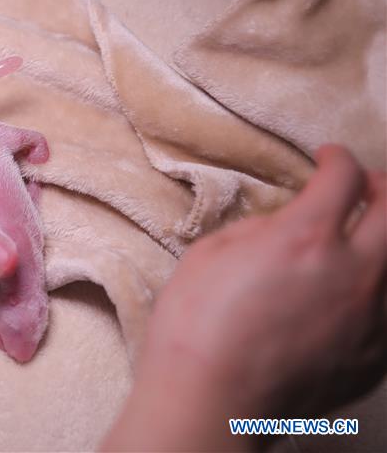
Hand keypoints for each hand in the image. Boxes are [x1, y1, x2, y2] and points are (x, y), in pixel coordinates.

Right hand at [103, 144, 385, 450]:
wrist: (209, 404)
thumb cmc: (195, 328)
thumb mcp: (210, 255)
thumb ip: (259, 228)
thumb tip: (284, 223)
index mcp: (305, 239)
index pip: (345, 177)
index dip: (337, 158)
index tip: (327, 158)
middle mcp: (354, 273)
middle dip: (381, 187)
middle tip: (363, 186)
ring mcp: (372, 320)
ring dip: (385, 239)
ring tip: (366, 236)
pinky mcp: (375, 357)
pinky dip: (381, 287)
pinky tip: (357, 290)